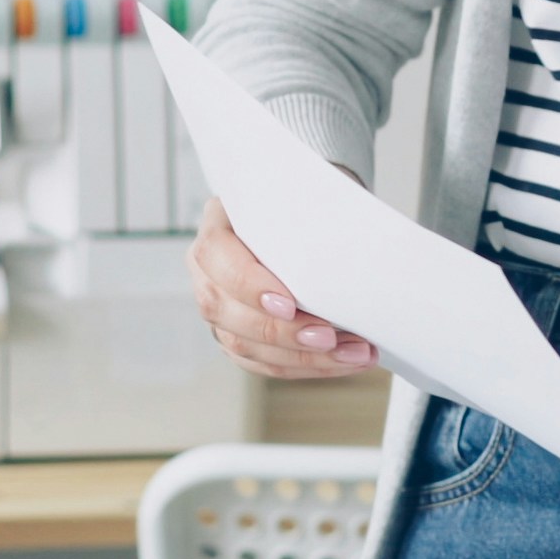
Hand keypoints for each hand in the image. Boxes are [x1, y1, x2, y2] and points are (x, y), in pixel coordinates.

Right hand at [192, 196, 375, 378]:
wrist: (309, 210)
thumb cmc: (309, 200)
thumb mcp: (308, 192)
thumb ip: (308, 217)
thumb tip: (345, 254)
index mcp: (218, 223)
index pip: (216, 254)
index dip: (249, 285)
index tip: (290, 304)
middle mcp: (208, 268)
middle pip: (226, 309)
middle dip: (283, 332)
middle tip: (330, 337)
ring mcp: (218, 304)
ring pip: (243, 344)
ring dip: (302, 357)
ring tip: (351, 353)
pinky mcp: (235, 334)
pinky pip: (261, 361)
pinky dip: (303, 366)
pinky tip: (339, 362)